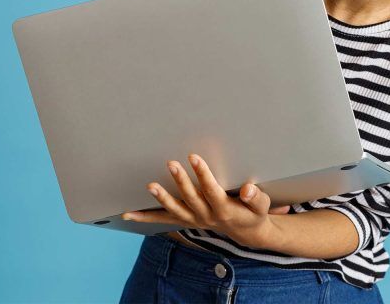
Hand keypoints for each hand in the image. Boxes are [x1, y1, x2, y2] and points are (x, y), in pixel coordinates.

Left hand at [121, 153, 287, 247]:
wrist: (246, 232)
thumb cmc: (253, 213)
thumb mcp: (261, 206)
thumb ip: (256, 198)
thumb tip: (249, 189)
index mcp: (224, 209)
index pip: (211, 189)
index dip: (202, 173)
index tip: (194, 156)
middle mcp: (205, 216)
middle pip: (190, 198)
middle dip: (180, 181)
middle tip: (171, 163)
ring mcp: (193, 220)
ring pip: (174, 210)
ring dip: (161, 198)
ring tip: (150, 186)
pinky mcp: (185, 220)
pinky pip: (163, 220)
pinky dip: (145, 217)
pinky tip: (127, 214)